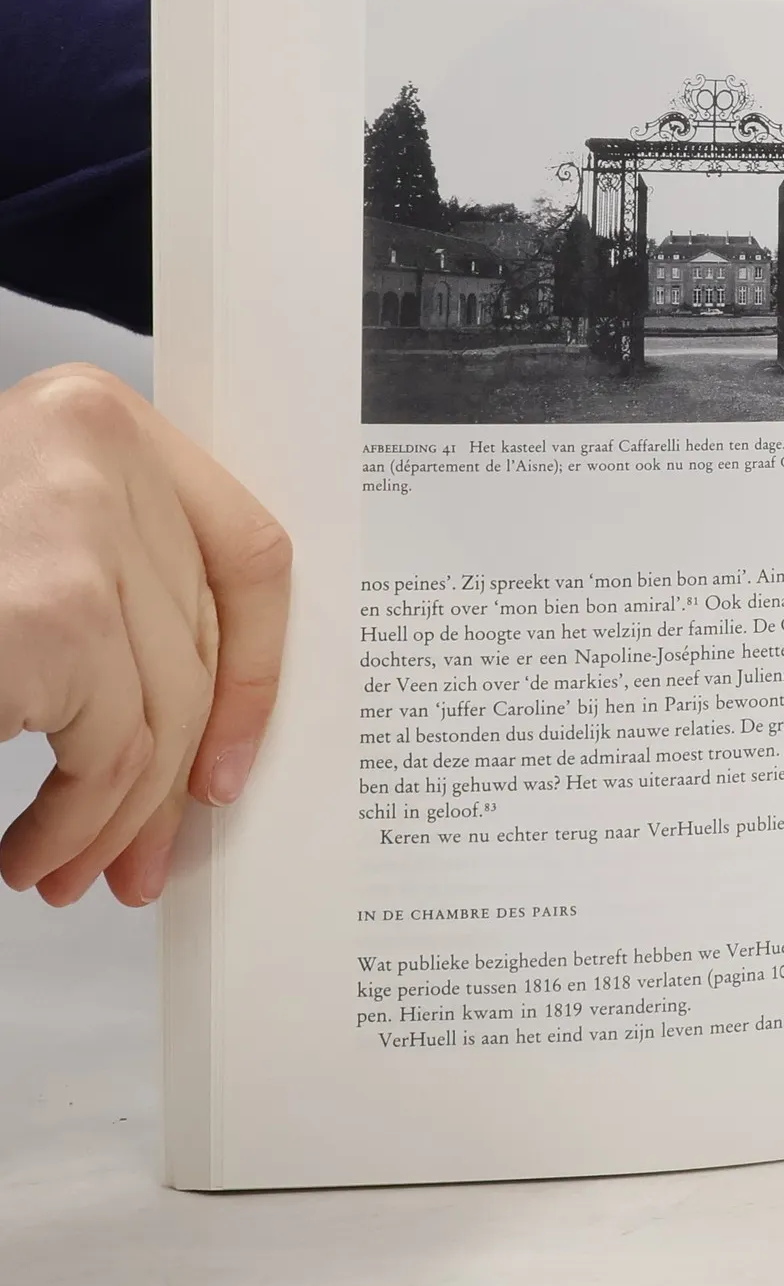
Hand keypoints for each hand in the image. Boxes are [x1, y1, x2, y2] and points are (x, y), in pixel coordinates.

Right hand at [0, 365, 289, 905]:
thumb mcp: (23, 543)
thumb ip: (107, 584)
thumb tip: (202, 718)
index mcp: (96, 417)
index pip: (244, 551)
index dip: (258, 668)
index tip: (230, 755)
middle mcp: (96, 451)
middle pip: (201, 643)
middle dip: (174, 767)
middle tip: (142, 851)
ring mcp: (76, 526)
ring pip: (162, 707)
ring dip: (118, 813)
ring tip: (69, 867)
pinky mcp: (53, 613)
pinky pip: (112, 746)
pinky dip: (78, 821)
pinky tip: (32, 853)